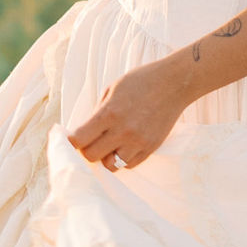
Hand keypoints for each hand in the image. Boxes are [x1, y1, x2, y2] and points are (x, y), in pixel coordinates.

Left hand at [68, 57, 193, 171]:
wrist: (175, 84)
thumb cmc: (141, 81)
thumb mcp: (113, 89)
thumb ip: (98, 111)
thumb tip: (85, 131)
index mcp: (110, 113)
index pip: (80, 139)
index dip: (71, 141)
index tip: (72, 139)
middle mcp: (123, 131)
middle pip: (92, 156)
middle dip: (87, 150)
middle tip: (89, 142)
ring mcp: (138, 142)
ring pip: (111, 165)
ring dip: (105, 157)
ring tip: (109, 144)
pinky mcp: (151, 148)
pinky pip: (129, 164)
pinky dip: (122, 158)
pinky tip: (124, 145)